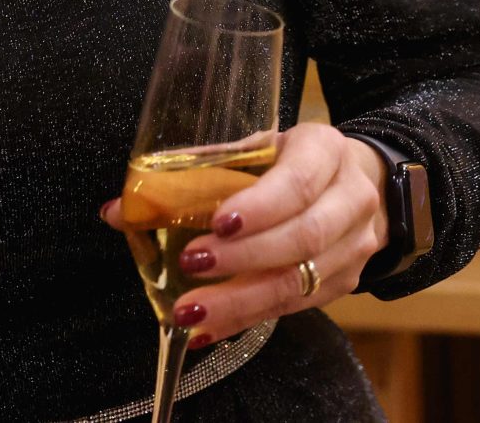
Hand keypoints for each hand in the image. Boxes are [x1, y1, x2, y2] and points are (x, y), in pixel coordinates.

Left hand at [99, 123, 389, 346]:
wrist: (358, 183)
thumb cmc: (291, 161)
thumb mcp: (254, 149)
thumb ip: (192, 173)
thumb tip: (121, 210)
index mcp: (323, 150)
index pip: (296, 182)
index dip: (259, 206)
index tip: (218, 223)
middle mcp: (350, 199)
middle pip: (302, 236)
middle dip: (243, 258)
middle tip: (191, 265)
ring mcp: (354, 246)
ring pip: (300, 281)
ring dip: (241, 301)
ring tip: (191, 312)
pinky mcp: (345, 283)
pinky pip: (296, 307)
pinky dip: (248, 319)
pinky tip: (211, 329)